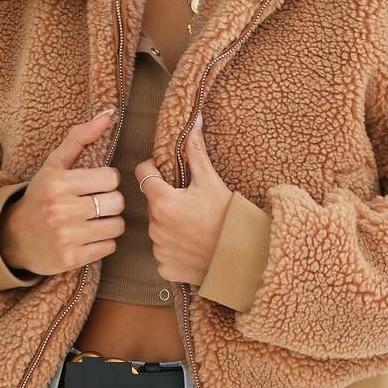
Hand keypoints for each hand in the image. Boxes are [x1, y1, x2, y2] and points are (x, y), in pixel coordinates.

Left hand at [134, 110, 232, 286]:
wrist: (245, 258)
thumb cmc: (228, 217)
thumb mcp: (211, 181)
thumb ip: (196, 151)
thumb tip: (193, 120)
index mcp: (162, 201)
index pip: (142, 173)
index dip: (154, 169)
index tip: (169, 172)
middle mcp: (154, 226)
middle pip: (152, 201)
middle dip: (166, 197)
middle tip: (191, 201)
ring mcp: (159, 249)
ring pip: (157, 226)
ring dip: (170, 222)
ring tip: (195, 224)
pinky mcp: (165, 267)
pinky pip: (163, 251)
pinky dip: (174, 247)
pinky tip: (193, 245)